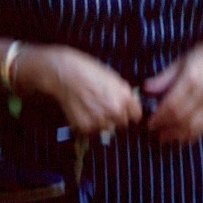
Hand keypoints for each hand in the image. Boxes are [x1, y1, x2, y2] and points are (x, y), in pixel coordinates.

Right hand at [20, 44, 141, 137]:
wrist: (65, 73)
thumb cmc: (87, 71)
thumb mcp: (113, 78)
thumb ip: (124, 93)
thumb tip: (131, 103)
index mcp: (124, 98)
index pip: (136, 116)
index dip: (129, 112)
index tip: (124, 111)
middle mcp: (114, 112)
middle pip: (121, 124)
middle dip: (114, 118)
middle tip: (102, 107)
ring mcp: (100, 121)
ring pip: (106, 129)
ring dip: (100, 122)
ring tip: (90, 107)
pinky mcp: (85, 127)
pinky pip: (91, 132)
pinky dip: (86, 125)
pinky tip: (82, 111)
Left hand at [142, 42, 202, 145]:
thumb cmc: (202, 55)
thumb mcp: (179, 62)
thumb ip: (163, 78)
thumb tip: (145, 90)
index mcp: (191, 78)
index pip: (172, 104)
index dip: (159, 117)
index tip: (148, 122)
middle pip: (182, 117)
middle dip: (165, 127)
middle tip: (153, 131)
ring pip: (194, 126)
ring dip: (177, 135)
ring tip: (164, 137)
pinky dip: (192, 135)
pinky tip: (181, 137)